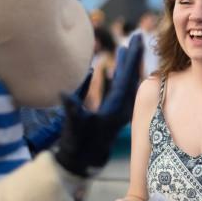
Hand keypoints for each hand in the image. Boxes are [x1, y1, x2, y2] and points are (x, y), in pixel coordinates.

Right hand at [53, 33, 142, 176]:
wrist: (82, 163)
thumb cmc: (78, 144)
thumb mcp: (74, 125)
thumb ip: (72, 109)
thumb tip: (63, 93)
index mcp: (116, 107)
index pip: (127, 77)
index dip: (132, 58)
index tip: (138, 40)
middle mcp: (121, 108)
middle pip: (130, 77)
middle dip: (133, 57)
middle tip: (136, 37)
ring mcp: (116, 111)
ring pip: (123, 84)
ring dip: (124, 66)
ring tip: (124, 49)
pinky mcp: (109, 115)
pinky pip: (114, 92)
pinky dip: (113, 79)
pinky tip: (107, 70)